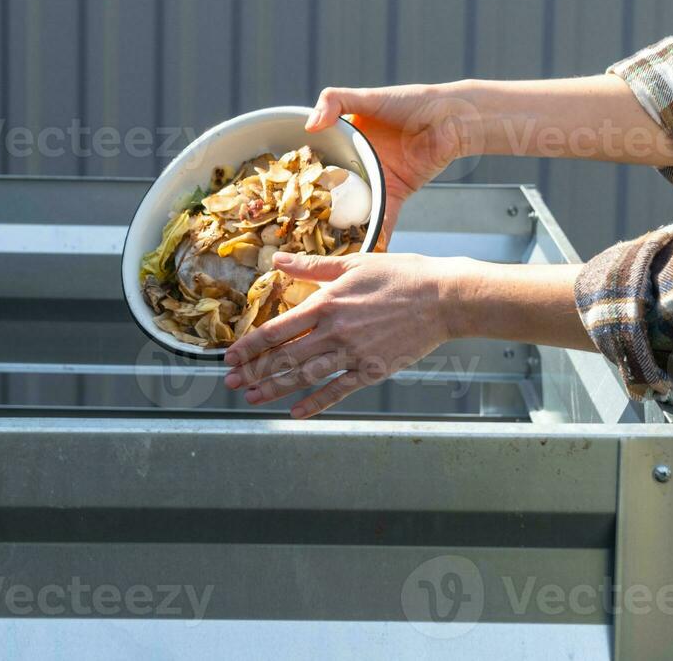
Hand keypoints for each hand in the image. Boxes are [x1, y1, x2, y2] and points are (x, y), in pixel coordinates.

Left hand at [223, 251, 470, 417]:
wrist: (442, 298)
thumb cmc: (399, 275)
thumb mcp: (352, 263)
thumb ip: (311, 266)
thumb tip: (277, 259)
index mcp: (325, 304)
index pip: (276, 330)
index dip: (250, 346)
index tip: (230, 357)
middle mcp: (334, 332)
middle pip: (284, 357)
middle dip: (254, 372)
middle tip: (231, 384)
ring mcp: (353, 354)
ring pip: (305, 376)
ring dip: (275, 389)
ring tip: (252, 399)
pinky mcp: (372, 370)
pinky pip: (337, 390)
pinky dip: (315, 403)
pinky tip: (296, 412)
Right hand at [305, 83, 483, 239]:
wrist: (451, 118)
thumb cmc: (409, 101)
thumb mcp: (367, 96)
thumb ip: (334, 100)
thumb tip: (310, 126)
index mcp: (344, 141)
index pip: (315, 161)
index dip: (297, 176)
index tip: (278, 196)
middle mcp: (355, 165)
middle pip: (330, 191)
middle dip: (314, 210)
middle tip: (293, 233)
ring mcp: (375, 182)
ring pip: (353, 209)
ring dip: (341, 228)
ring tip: (321, 250)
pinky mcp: (395, 195)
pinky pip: (383, 218)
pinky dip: (376, 236)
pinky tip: (363, 254)